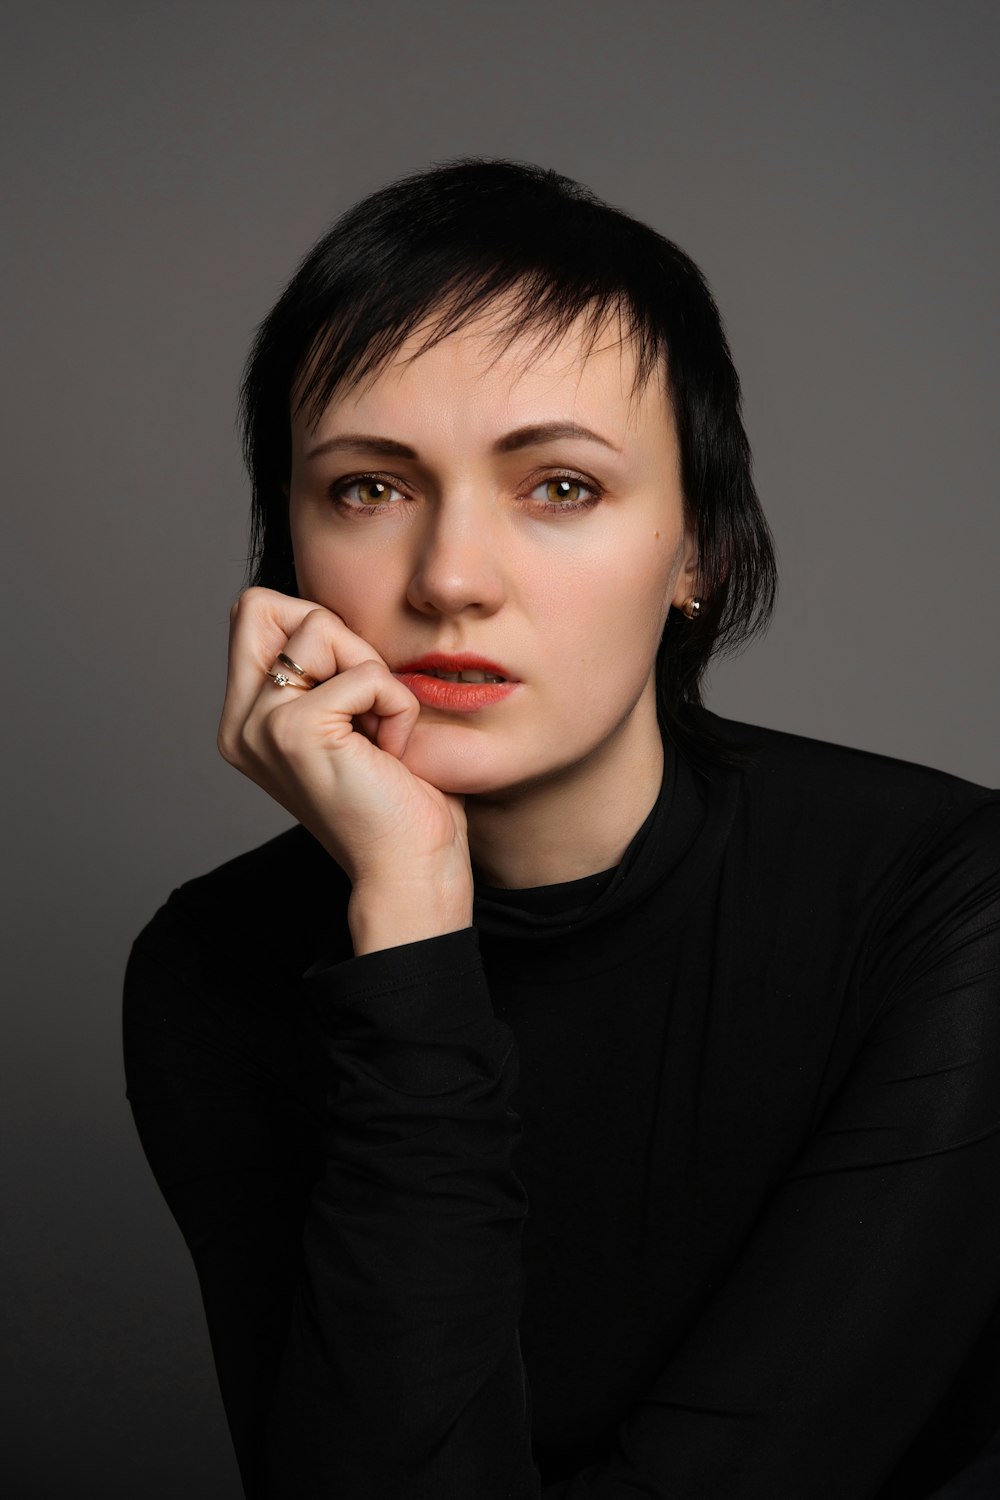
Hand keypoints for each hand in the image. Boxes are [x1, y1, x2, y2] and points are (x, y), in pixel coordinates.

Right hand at [218, 589, 472, 941]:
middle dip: (335, 636)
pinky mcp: (295, 732)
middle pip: (266, 604)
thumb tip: (324, 613)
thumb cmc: (398, 799)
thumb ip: (325, 670)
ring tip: (377, 734)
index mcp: (246, 720)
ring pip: (320, 626)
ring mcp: (260, 726)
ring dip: (373, 673)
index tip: (350, 689)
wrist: (410, 871)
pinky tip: (390, 755)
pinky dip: (396, 706)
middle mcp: (240, 723)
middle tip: (364, 703)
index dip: (314, 628)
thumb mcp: (352, 719)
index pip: (253, 612)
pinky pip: (365, 673)